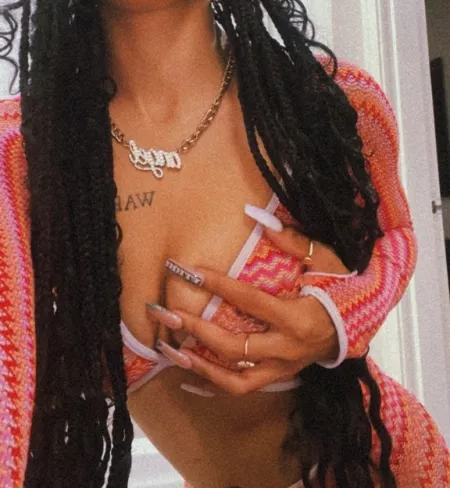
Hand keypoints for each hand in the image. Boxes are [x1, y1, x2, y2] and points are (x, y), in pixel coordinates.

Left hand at [147, 224, 349, 394]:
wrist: (361, 324)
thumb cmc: (342, 288)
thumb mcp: (324, 260)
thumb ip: (292, 240)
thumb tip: (257, 216)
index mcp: (296, 317)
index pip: (249, 301)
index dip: (217, 285)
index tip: (189, 272)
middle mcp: (286, 348)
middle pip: (234, 346)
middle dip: (197, 330)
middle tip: (167, 314)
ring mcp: (283, 367)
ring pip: (235, 378)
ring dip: (200, 366)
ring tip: (170, 351)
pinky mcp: (280, 376)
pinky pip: (243, 388)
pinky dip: (214, 384)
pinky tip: (188, 377)